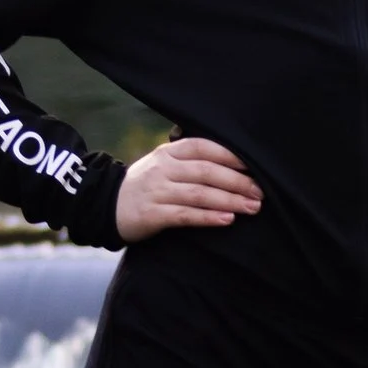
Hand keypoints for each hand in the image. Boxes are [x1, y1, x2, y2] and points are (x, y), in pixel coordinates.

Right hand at [116, 135, 261, 238]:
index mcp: (169, 152)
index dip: (230, 155)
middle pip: (207, 172)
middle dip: (238, 182)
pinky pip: (185, 215)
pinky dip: (208, 217)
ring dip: (229, 200)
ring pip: (199, 194)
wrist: (106, 205)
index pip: (203, 147)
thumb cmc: (146, 184)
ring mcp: (157, 191)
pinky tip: (227, 219)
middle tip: (261, 192)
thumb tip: (234, 160)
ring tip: (252, 207)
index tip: (255, 166)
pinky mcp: (152, 214)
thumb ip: (190, 160)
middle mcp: (163, 169)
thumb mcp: (163, 163)